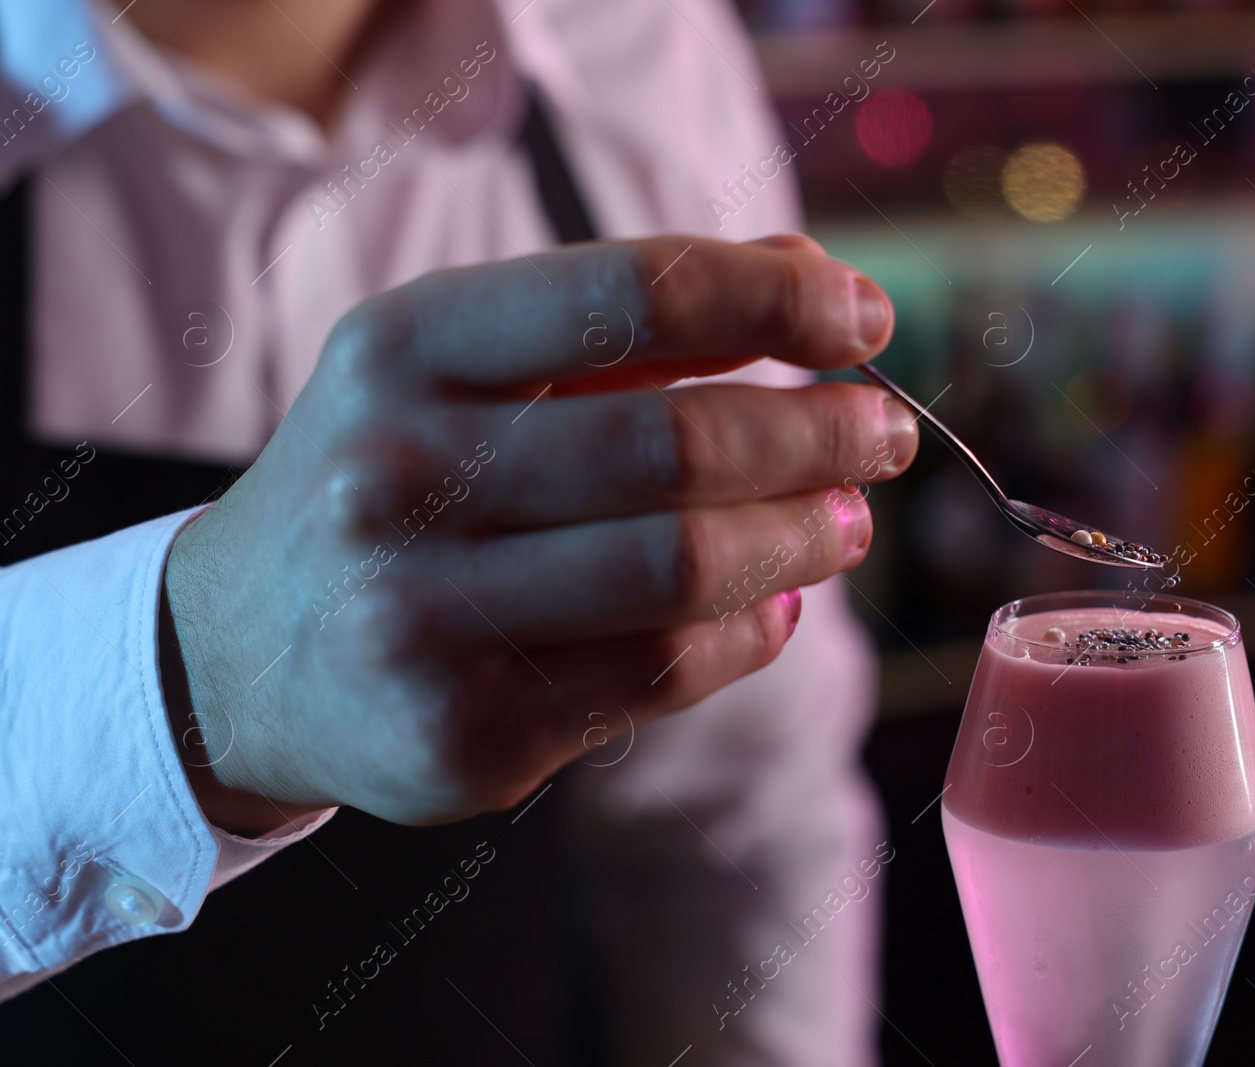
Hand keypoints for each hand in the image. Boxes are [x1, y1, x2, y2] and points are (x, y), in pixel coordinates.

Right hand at [161, 234, 916, 831]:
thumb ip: (627, 320)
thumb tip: (809, 276)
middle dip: (818, 433)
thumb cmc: (392, 480)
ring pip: (683, 572)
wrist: (235, 652)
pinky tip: (776, 602)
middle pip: (678, 447)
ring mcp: (425, 618)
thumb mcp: (461, 366)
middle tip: (881, 434)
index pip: (632, 294)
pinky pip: (662, 674)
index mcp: (405, 350)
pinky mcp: (463, 736)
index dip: (777, 297)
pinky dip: (750, 632)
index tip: (864, 316)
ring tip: (846, 520)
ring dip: (802, 540)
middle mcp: (400, 480)